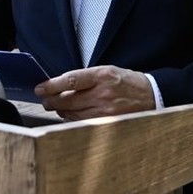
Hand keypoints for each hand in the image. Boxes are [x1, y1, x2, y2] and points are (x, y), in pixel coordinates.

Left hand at [34, 65, 154, 120]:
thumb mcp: (109, 70)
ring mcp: (106, 110)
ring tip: (57, 107)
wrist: (152, 95)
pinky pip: (83, 123)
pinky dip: (73, 119)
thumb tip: (62, 86)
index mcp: (102, 75)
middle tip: (45, 101)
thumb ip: (87, 78)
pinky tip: (71, 115)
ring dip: (62, 111)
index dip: (52, 85)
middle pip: (68, 100)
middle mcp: (103, 93)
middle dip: (52, 101)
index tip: (40, 88)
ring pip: (73, 114)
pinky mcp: (108, 123)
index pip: (70, 81)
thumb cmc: (128, 82)